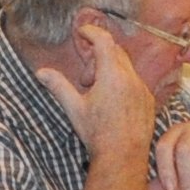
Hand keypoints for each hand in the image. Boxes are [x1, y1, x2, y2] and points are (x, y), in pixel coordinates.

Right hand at [32, 23, 156, 161]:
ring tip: (97, 94)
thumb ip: (58, 86)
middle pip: (115, 52)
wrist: (123, 157)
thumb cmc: (98, 134)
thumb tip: (41, 72)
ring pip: (126, 67)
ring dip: (110, 71)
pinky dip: (122, 83)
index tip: (82, 32)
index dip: (92, 32)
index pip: (104, 41)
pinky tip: (112, 103)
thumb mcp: (74, 108)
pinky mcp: (148, 101)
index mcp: (112, 75)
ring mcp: (143, 89)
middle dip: (98, 57)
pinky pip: (136, 82)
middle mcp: (131, 78)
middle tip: (85, 79)